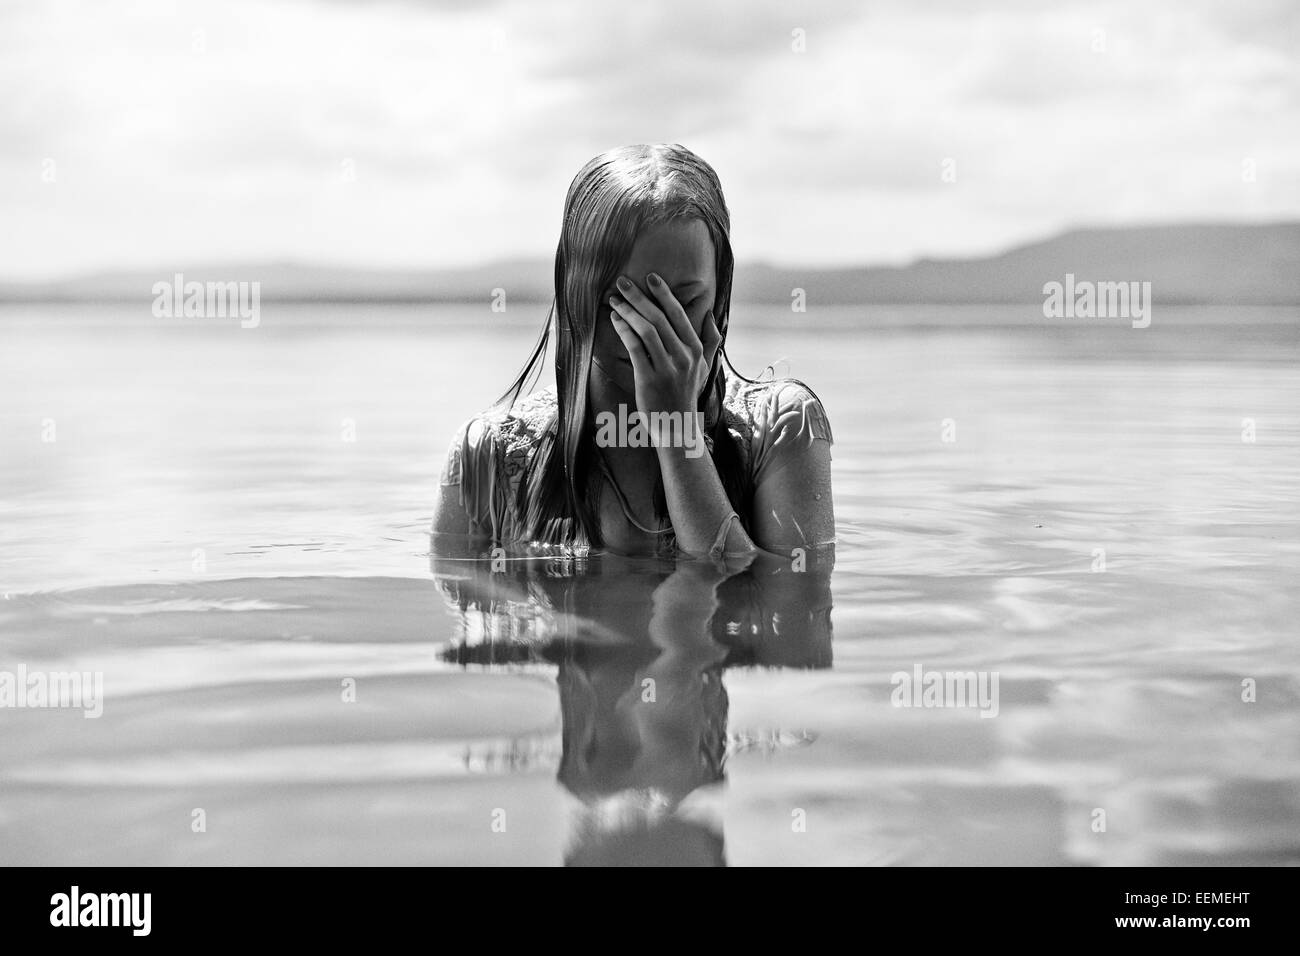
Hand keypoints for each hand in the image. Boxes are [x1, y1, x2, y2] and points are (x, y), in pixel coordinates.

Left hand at [608, 273, 721, 417]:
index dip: (664, 294)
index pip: (679, 314)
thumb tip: (711, 314)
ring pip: (646, 330)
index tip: (650, 277)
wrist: (676, 427)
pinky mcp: (649, 379)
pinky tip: (615, 320)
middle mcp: (684, 356)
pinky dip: (624, 330)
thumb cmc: (686, 394)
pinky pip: (635, 348)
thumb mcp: (705, 367)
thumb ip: (711, 341)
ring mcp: (667, 368)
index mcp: (696, 349)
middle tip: (622, 281)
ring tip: (614, 300)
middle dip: (639, 296)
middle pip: (659, 318)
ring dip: (628, 311)